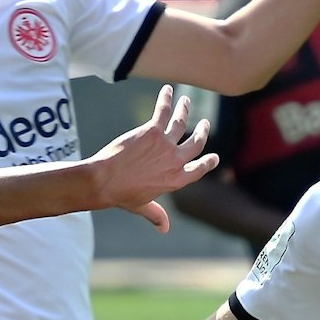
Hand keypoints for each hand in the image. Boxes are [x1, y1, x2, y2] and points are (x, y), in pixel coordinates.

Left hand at [85, 85, 219, 231]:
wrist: (104, 181)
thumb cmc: (121, 194)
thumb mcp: (142, 206)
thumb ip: (156, 215)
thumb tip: (164, 229)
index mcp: (176, 180)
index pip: (199, 170)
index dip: (208, 162)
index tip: (215, 157)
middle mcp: (175, 161)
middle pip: (196, 143)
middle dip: (202, 132)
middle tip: (204, 124)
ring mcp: (166, 145)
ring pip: (181, 122)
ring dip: (185, 110)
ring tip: (186, 101)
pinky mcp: (152, 131)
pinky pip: (163, 111)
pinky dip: (167, 99)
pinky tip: (167, 90)